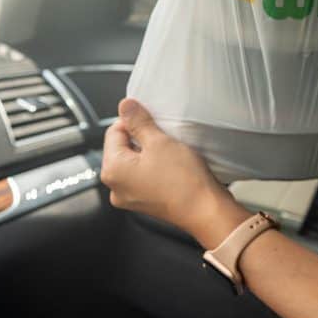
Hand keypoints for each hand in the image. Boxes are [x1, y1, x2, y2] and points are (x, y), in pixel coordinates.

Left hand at [100, 98, 240, 239]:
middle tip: (165, 137)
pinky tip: (172, 166)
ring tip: (171, 152)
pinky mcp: (145, 202)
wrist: (205, 210)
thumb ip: (138, 122)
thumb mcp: (159, 142)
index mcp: (112, 170)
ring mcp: (129, 197)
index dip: (134, 122)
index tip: (152, 120)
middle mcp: (115, 187)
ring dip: (150, 153)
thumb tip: (125, 106)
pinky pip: (144, 176)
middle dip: (142, 138)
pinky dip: (155, 167)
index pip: (114, 131)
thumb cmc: (183, 180)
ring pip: (135, 162)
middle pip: (123, 148)